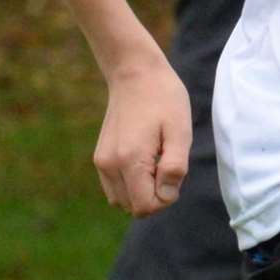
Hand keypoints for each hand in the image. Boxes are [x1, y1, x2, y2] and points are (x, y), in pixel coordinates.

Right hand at [93, 57, 191, 217]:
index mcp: (130, 160)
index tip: (173, 166)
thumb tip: (166, 196)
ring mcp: (101, 162)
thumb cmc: (163, 98)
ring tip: (154, 156)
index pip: (146, 207)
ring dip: (142, 189)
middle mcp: (109, 165)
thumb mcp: (180, 130)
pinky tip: (143, 156)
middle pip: (134, 207)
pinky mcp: (100, 157)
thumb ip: (175, 167)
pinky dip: (130, 183)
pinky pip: (115, 189)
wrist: (135, 72)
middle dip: (154, 193)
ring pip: (122, 201)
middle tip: (165, 158)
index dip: (166, 195)